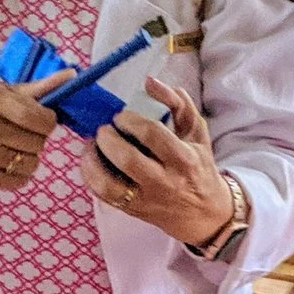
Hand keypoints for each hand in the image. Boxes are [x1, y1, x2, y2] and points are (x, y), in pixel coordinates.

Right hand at [0, 72, 69, 188]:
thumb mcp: (1, 93)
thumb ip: (38, 88)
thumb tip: (72, 76)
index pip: (40, 118)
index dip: (47, 122)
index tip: (39, 120)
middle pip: (38, 142)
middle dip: (35, 139)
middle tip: (18, 134)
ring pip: (31, 163)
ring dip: (28, 158)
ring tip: (9, 149)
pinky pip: (20, 181)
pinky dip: (19, 175)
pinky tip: (5, 164)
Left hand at [79, 77, 234, 246]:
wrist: (203, 212)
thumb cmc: (198, 165)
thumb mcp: (197, 132)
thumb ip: (177, 103)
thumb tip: (149, 81)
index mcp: (184, 159)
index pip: (152, 134)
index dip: (130, 120)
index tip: (121, 114)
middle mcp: (164, 182)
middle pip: (127, 159)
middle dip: (108, 137)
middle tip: (104, 128)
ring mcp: (146, 199)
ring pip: (108, 183)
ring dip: (92, 159)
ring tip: (92, 143)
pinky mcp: (132, 210)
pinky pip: (102, 195)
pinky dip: (90, 175)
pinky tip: (91, 160)